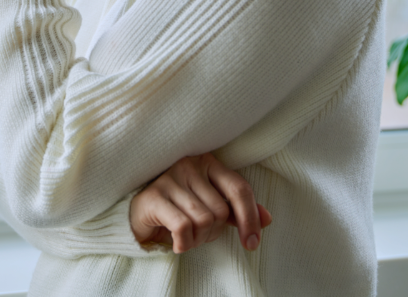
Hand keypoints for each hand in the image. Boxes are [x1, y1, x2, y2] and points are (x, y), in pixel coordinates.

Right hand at [129, 152, 271, 254]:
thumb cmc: (179, 209)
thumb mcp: (210, 208)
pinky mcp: (153, 196)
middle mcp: (189, 165)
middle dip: (213, 232)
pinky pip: (183, 227)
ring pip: (203, 220)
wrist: (139, 216)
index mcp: (208, 163)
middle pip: (220, 211)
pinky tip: (177, 243)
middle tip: (199, 236)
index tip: (252, 242)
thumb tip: (268, 219)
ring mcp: (169, 178)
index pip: (239, 188)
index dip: (250, 218)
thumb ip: (236, 211)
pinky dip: (184, 243)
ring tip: (186, 238)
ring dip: (197, 240)